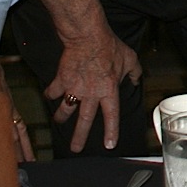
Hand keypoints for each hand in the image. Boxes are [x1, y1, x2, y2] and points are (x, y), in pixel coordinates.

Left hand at [0, 49, 34, 160]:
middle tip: (17, 173)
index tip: (5, 167)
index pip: (1, 134)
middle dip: (16, 156)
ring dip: (24, 149)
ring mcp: (8, 109)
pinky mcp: (9, 105)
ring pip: (19, 133)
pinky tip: (26, 146)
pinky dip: (25, 137)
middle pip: (13, 137)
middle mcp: (3, 111)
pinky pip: (21, 123)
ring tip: (27, 165)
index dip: (4, 152)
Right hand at [44, 30, 141, 151]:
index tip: (109, 145)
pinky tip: (49, 96)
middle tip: (75, 149)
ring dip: (61, 117)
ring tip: (59, 122)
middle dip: (80, 136)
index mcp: (109, 91)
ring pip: (66, 109)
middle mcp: (91, 94)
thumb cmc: (109, 46)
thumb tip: (137, 79)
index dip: (111, 131)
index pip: (112, 116)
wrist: (88, 38)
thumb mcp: (129, 58)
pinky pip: (53, 91)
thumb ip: (134, 71)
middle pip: (85, 120)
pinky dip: (50, 94)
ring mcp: (74, 89)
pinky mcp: (61, 80)